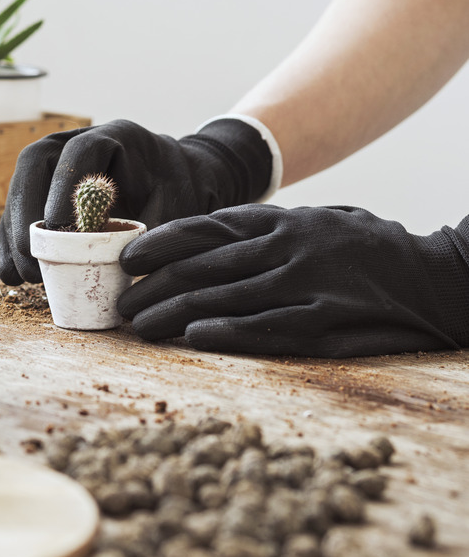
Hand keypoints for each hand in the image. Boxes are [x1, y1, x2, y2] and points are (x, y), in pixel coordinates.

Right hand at [0, 118, 271, 283]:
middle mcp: (77, 142)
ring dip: (14, 231)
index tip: (57, 224)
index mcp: (116, 136)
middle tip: (31, 256)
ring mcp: (57, 164)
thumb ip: (154, 229)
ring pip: (21, 186)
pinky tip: (13, 274)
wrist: (176, 183)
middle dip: (26, 210)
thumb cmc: (179, 193)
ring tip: (22, 275)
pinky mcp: (46, 189)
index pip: (81, 150)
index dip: (64, 184)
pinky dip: (12, 242)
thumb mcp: (178, 207)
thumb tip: (124, 264)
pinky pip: (21, 211)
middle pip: (36, 163)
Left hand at [117, 205, 468, 357]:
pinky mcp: (323, 321)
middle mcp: (287, 246)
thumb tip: (206, 238)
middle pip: (203, 266)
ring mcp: (304, 283)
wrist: (433, 277)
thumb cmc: (365, 248)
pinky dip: (225, 331)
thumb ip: (267, 228)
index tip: (127, 260)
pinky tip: (194, 336)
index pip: (206, 228)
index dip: (161, 243)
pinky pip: (263, 328)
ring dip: (173, 314)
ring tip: (142, 328)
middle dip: (155, 287)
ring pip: (222, 297)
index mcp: (282, 220)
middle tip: (123, 306)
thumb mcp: (317, 221)